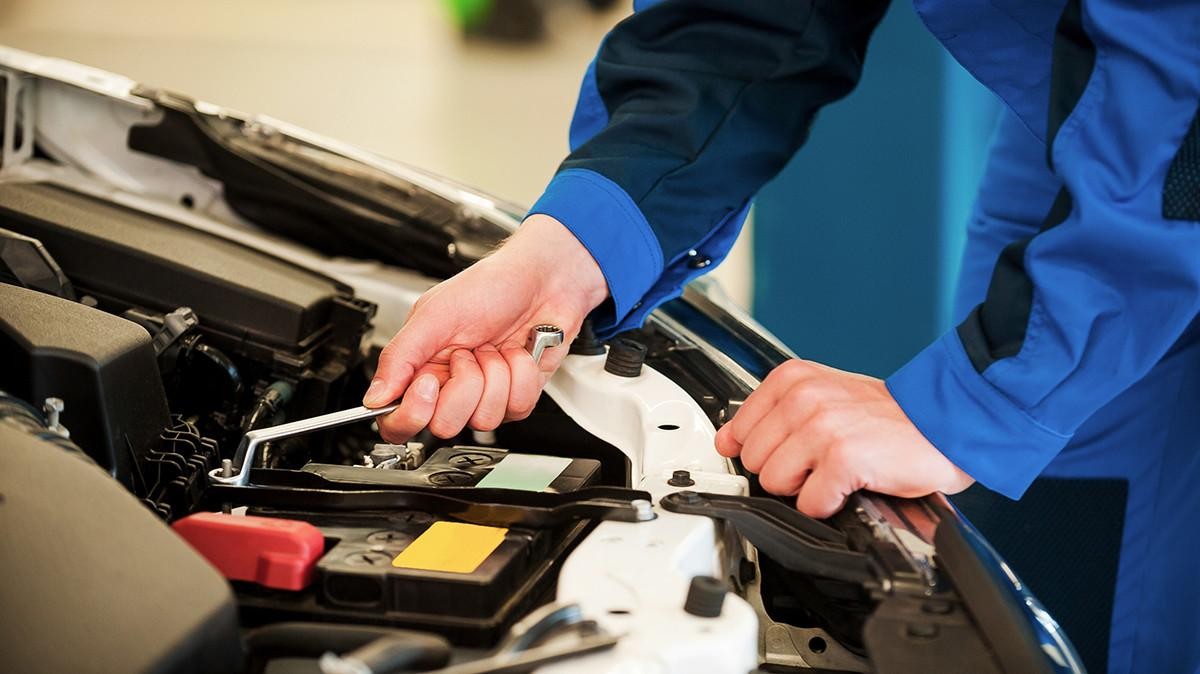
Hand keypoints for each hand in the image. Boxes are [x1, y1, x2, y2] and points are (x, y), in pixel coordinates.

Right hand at [364, 214, 607, 442]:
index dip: (412, 413)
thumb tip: (373, 397)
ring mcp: (484, 394)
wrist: (542, 280)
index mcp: (420, 368)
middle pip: (444, 425)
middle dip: (464, 385)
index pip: (398, 420)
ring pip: (483, 419)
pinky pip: (517, 408)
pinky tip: (517, 353)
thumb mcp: (435, 314)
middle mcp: (450, 386)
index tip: (429, 383)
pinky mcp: (516, 396)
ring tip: (495, 347)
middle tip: (469, 352)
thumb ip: (399, 357)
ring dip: (496, 375)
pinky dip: (521, 375)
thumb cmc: (489, 287)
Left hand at [714, 359, 973, 517]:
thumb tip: (728, 440)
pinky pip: (809, 503)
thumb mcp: (822, 397)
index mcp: (793, 379)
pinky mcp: (841, 457)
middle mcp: (803, 398)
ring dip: (806, 488)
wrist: (943, 422)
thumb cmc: (886, 416)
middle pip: (754, 461)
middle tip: (821, 460)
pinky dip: (829, 504)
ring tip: (836, 469)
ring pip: (775, 483)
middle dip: (785, 471)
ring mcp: (821, 427)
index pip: (738, 431)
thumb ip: (773, 414)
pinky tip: (850, 484)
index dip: (762, 451)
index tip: (787, 452)